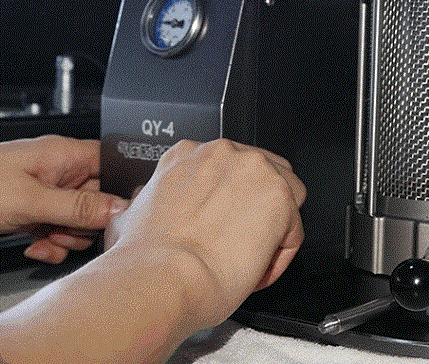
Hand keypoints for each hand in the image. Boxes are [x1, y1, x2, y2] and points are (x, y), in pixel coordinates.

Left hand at [0, 135, 128, 262]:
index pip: (111, 165)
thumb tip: (119, 208)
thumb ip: (78, 206)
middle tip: (71, 230)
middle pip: (98, 199)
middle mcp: (60, 172)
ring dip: (68, 237)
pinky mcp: (37, 214)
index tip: (118, 212)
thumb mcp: (30, 199)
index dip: (119, 188)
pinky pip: (61, 231)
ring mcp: (48, 194)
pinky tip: (38, 245)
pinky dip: (52, 244)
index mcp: (64, 154)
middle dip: (87, 222)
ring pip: (80, 220)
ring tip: (49, 238)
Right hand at [105, 138, 304, 324]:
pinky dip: (281, 254)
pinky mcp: (279, 196)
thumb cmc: (146, 260)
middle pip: (261, 174)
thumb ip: (147, 202)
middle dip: (258, 207)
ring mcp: (254, 169)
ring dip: (273, 229)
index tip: (227, 222)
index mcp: (186, 154)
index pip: (228, 169)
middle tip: (244, 240)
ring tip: (250, 259)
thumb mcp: (130, 216)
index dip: (232, 200)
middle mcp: (222, 153)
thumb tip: (144, 205)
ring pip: (285, 196)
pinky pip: (294, 229)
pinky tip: (257, 270)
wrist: (163, 279)